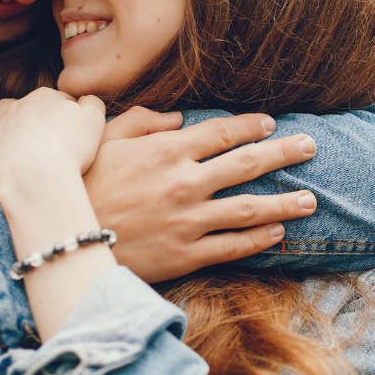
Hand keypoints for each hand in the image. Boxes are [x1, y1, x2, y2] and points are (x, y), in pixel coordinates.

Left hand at [0, 87, 106, 197]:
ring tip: (16, 130)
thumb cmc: (70, 151)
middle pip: (35, 108)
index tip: (75, 140)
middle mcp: (21, 105)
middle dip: (43, 121)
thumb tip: (84, 100)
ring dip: (9, 116)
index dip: (70, 121)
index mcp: (48, 98)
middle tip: (56, 146)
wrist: (37, 178)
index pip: (62, 103)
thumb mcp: (95, 121)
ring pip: (4, 111)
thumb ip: (92, 104)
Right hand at [86, 112, 319, 282]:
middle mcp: (185, 182)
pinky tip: (279, 233)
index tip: (271, 124)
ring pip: (249, 209)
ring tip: (310, 200)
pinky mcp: (186, 255)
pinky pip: (232, 247)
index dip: (251, 127)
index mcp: (168, 150)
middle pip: (248, 164)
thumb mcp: (103, 138)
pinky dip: (259, 240)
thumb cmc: (80, 183)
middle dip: (284, 154)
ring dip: (284, 203)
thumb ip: (143, 121)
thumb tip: (178, 119)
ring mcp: (188, 220)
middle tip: (311, 147)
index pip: (223, 133)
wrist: (63, 239)